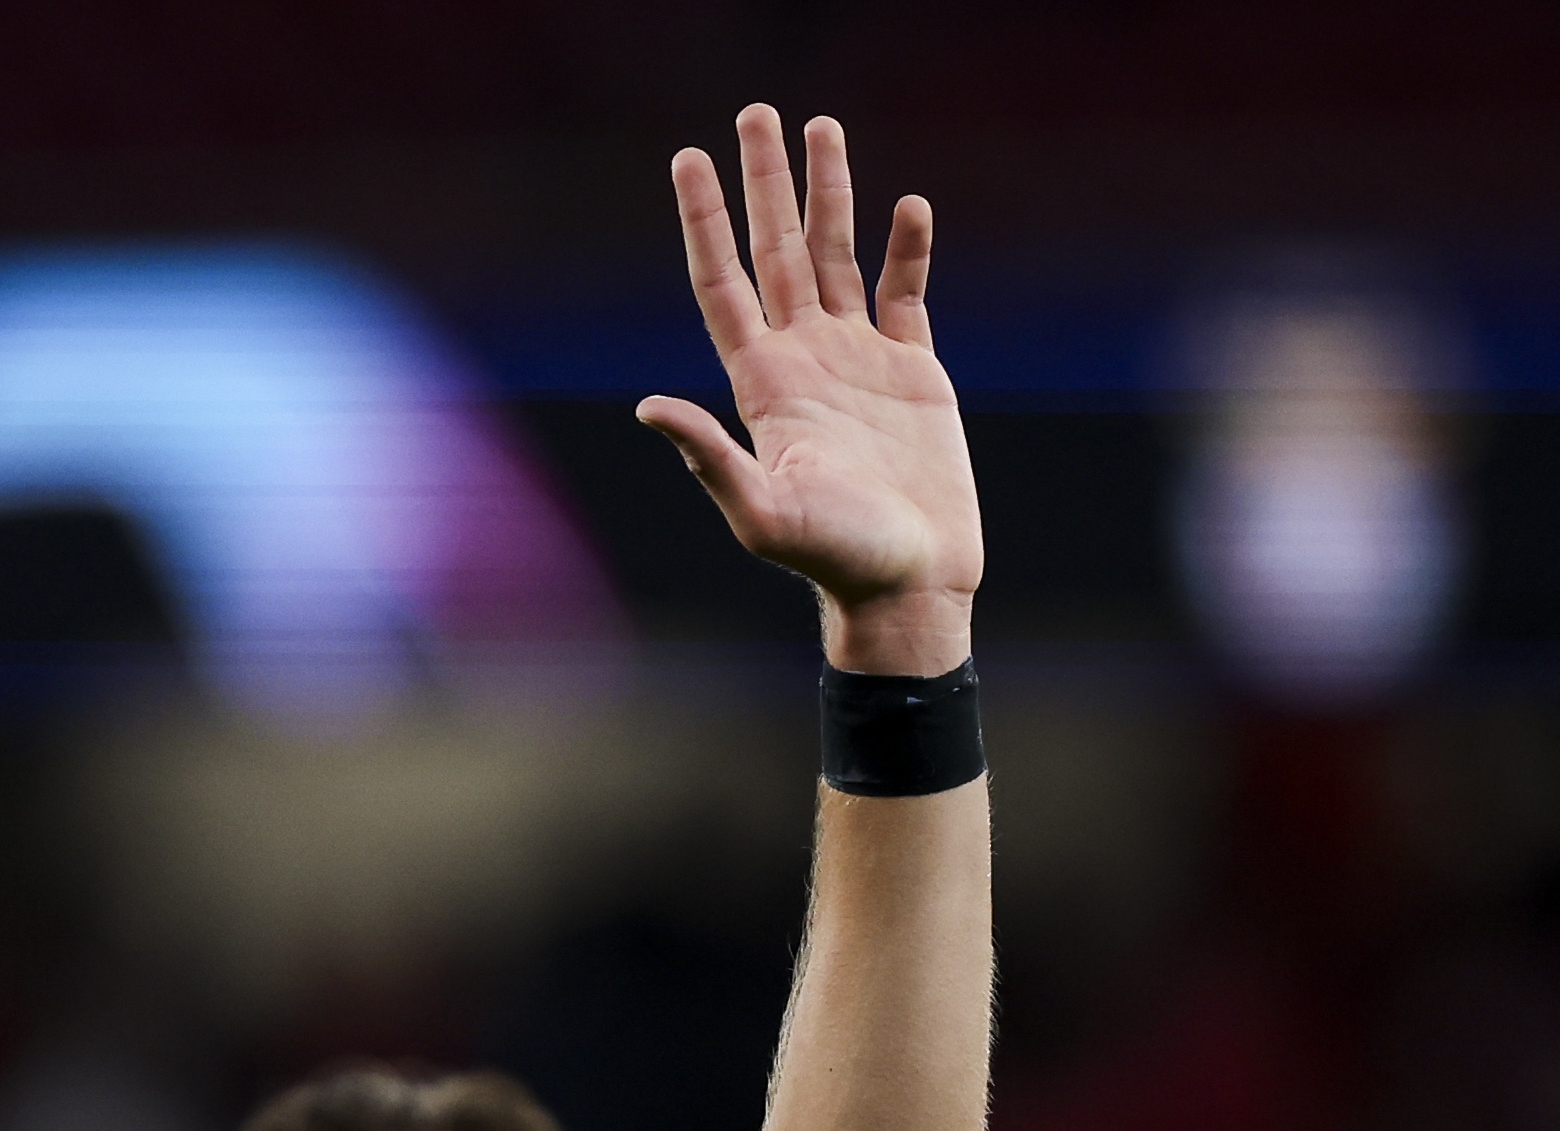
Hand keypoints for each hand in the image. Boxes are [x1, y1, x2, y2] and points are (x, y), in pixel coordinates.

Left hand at [636, 108, 980, 675]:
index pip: (723, 282)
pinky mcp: (913, 371)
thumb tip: (646, 406)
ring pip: (840, 254)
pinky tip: (907, 206)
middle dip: (765, 182)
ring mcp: (857, 359)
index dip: (704, 220)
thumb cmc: (833, 561)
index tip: (689, 158)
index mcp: (762, 383)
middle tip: (757, 113)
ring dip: (831, 192)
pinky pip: (906, 292)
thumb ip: (708, 456)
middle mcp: (804, 358)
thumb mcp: (761, 513)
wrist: (908, 587)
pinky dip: (908, 247)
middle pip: (778, 249)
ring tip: (824, 126)